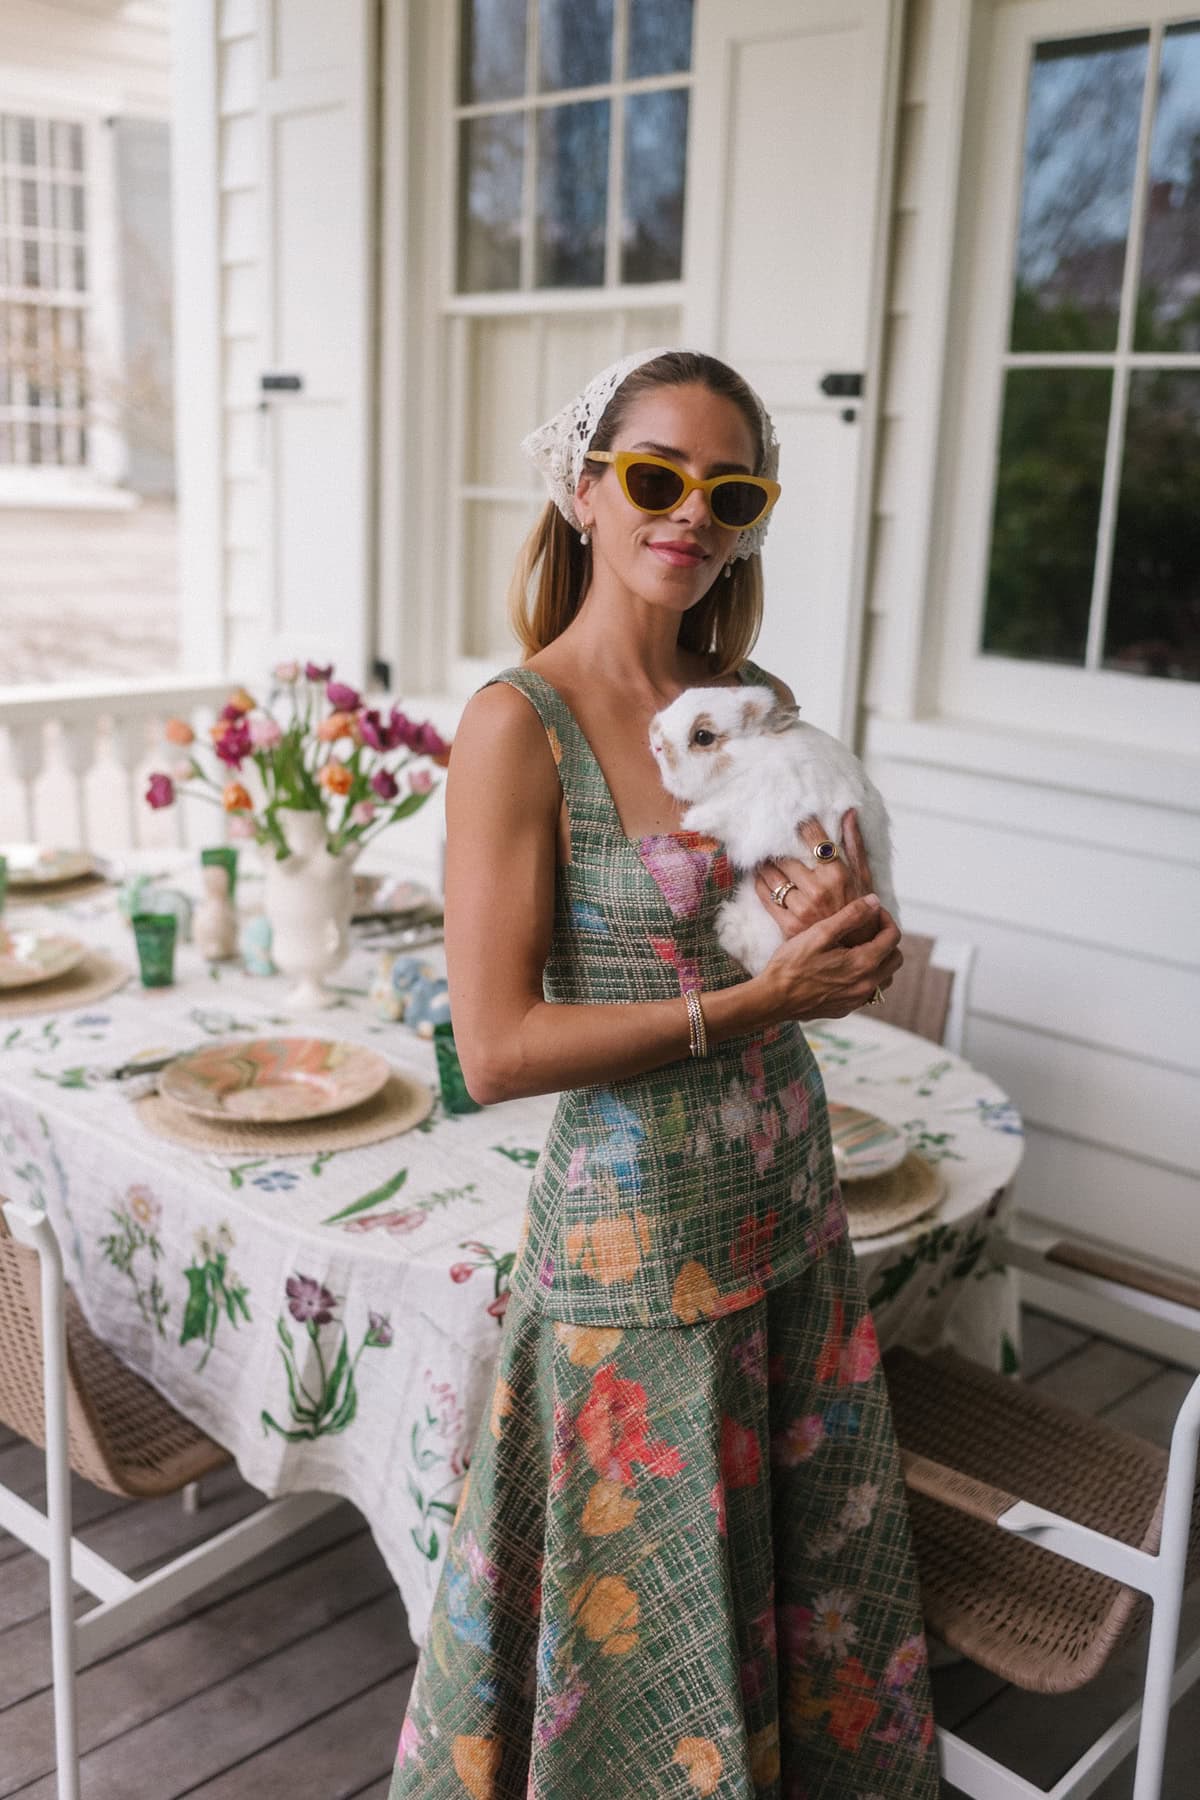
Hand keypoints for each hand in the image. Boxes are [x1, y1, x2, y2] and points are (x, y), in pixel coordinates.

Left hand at [756, 810, 877, 946]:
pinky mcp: (789, 925)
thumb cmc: (860, 909)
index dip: (803, 826)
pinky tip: (761, 878)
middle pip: (786, 858)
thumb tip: (849, 813)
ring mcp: (802, 908)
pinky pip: (766, 898)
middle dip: (776, 848)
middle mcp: (818, 890)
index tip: (795, 819)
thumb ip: (854, 845)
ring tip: (763, 858)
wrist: (855, 952)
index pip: (816, 840)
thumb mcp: (863, 877)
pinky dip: (760, 885)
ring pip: (772, 877)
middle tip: (769, 840)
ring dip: (765, 865)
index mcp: (838, 875)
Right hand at [756, 894, 902, 1022]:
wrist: (773, 999)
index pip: (893, 937)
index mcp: (863, 963)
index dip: (885, 919)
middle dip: (887, 939)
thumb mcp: (820, 933)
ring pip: (885, 978)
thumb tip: (874, 901)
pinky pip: (868, 991)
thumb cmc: (792, 965)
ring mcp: (857, 1000)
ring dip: (880, 960)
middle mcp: (866, 985)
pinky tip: (845, 968)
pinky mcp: (846, 1008)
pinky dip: (866, 976)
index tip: (871, 911)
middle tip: (868, 928)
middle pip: (895, 959)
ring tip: (859, 948)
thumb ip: (851, 916)